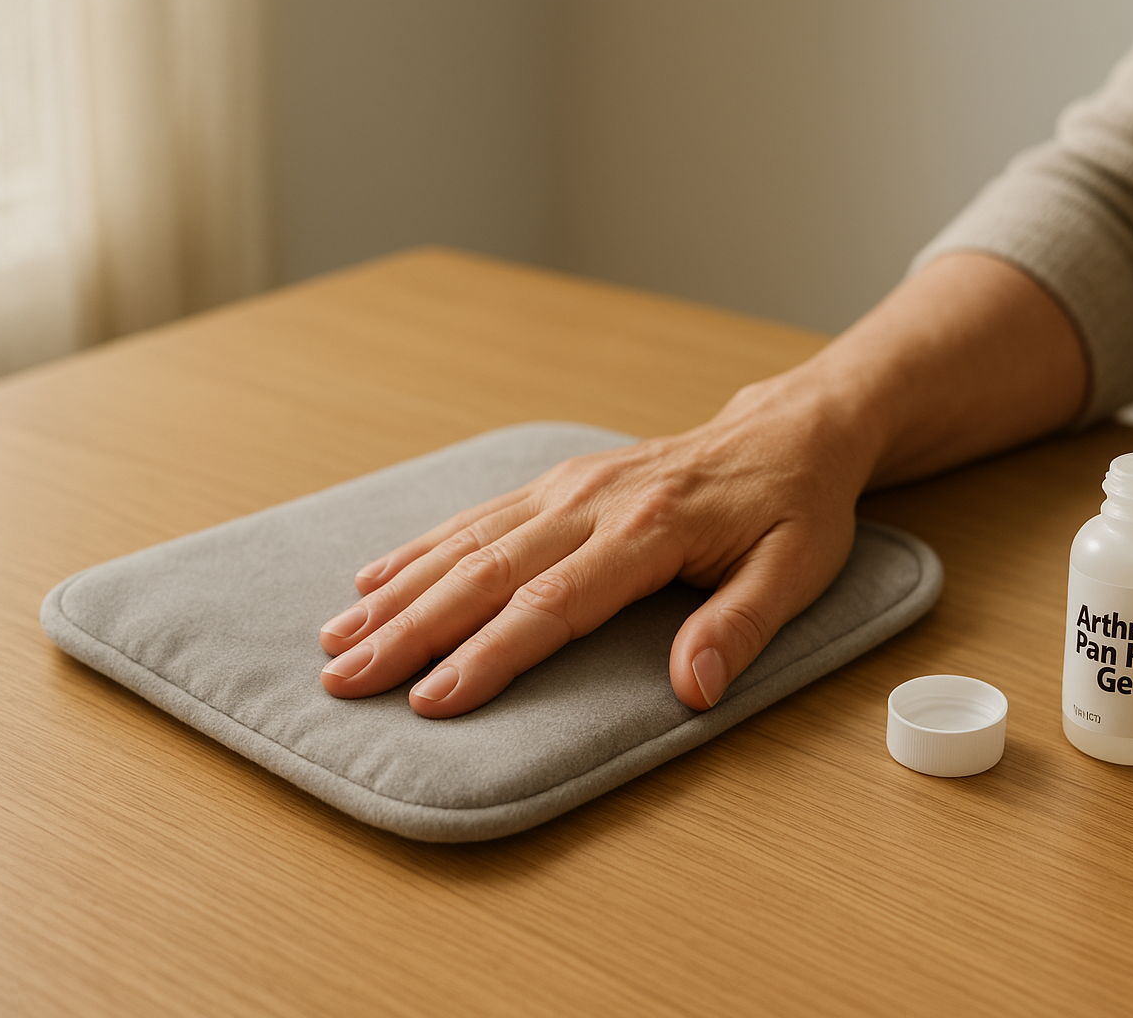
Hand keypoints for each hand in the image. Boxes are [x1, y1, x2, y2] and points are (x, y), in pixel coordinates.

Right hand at [317, 377, 874, 716]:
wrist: (788, 432)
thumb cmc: (794, 508)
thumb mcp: (796, 571)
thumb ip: (741, 627)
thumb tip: (692, 689)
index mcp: (649, 529)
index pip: (553, 602)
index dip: (491, 655)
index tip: (433, 700)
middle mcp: (593, 501)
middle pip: (486, 572)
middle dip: (410, 631)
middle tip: (344, 680)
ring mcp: (568, 487)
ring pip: (466, 543)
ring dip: (397, 594)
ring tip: (336, 640)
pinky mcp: (558, 483)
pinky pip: (477, 516)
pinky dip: (419, 550)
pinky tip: (374, 581)